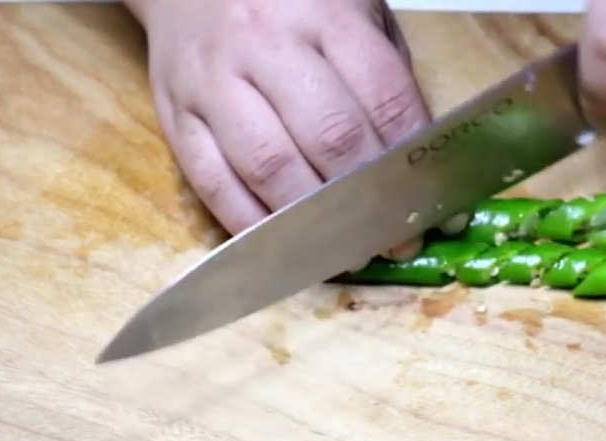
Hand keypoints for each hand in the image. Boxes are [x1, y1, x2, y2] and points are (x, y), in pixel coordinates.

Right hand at [124, 0, 430, 258]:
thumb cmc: (291, 5)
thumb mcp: (355, 14)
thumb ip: (387, 82)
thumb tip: (422, 165)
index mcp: (326, 16)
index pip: (383, 100)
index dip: (411, 163)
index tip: (430, 207)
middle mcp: (266, 45)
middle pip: (329, 138)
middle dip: (369, 201)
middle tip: (395, 241)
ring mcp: (214, 82)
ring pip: (269, 168)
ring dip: (314, 223)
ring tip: (346, 252)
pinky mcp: (175, 116)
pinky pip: (214, 184)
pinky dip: (253, 225)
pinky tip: (286, 245)